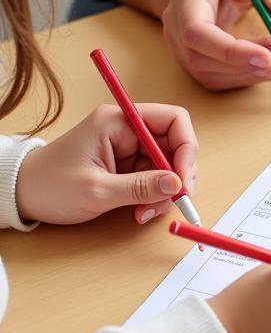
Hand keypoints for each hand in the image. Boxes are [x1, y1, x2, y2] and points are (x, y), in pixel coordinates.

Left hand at [16, 104, 197, 224]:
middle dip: (178, 176)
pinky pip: (156, 178)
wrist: (22, 195)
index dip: (187, 147)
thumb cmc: (50, 186)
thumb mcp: (96, 191)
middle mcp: (128, 130)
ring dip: (167, 192)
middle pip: (176, 145)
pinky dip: (155, 197)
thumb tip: (177, 185)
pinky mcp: (129, 166)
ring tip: (147, 212)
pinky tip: (141, 211)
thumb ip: (140, 187)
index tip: (183, 179)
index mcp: (118, 122)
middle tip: (173, 202)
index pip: (173, 120)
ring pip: (169, 166)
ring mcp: (130, 148)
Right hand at [162, 0, 270, 89]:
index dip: (232, 51)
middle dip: (247, 63)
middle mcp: (175, 21)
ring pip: (209, 74)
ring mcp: (180, 44)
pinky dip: (245, 78)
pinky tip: (267, 66)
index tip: (269, 56)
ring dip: (249, 74)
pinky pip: (215, 79)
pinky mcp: (192, 59)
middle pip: (202, 58)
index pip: (197, 31)